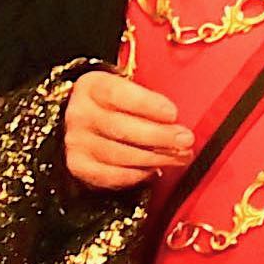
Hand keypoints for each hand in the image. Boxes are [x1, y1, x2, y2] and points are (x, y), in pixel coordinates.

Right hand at [63, 69, 192, 190]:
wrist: (90, 127)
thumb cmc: (119, 108)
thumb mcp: (132, 92)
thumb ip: (153, 101)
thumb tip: (183, 118)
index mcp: (93, 87)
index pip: (117, 94)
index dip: (147, 104)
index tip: (172, 114)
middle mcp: (80, 114)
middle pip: (121, 127)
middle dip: (160, 136)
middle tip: (185, 140)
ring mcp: (77, 142)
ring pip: (120, 154)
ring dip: (156, 158)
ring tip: (180, 156)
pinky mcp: (81, 167)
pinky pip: (114, 175)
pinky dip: (138, 174)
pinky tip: (154, 169)